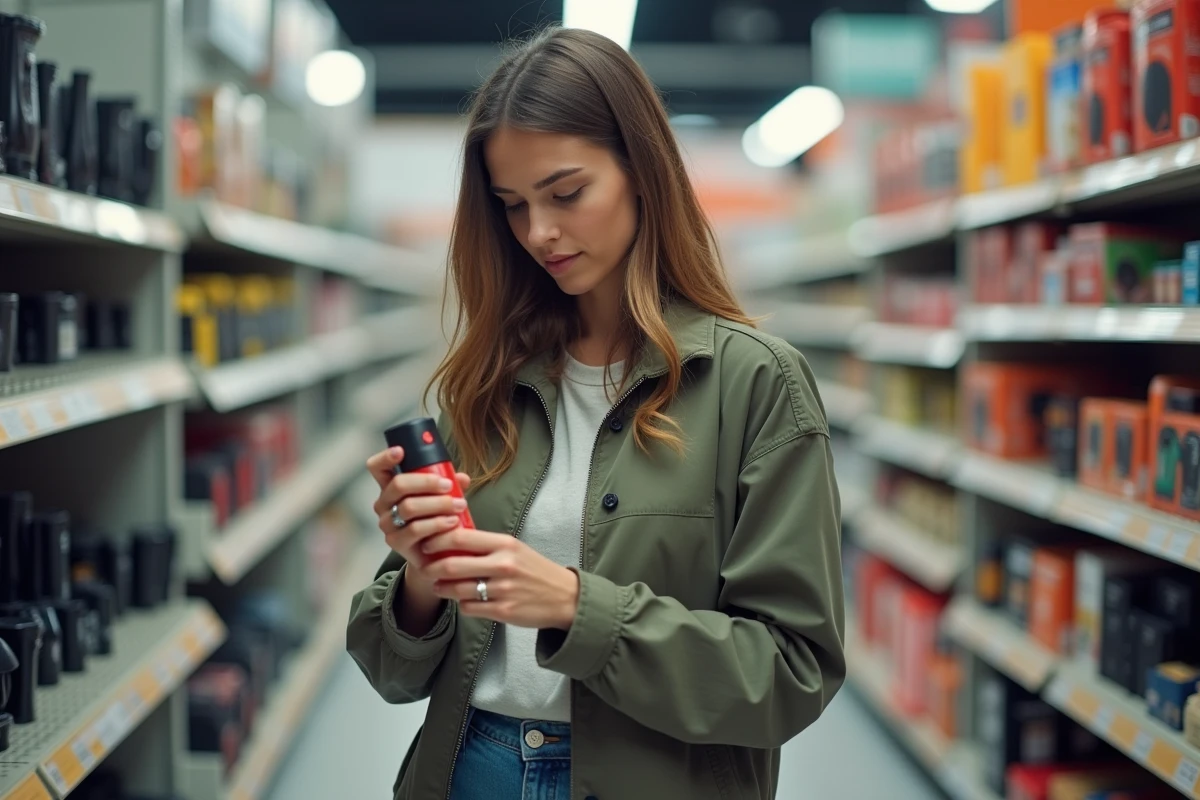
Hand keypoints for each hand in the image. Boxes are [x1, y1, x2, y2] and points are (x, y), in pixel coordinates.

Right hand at [366, 446, 471, 586]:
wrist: (435, 554)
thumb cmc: (436, 519)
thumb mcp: (442, 497)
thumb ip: (450, 485)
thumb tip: (462, 477)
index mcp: (391, 487)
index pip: (378, 467)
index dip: (386, 457)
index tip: (401, 451)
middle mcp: (384, 503)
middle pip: (398, 485)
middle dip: (426, 482)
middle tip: (448, 485)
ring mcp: (387, 523)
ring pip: (409, 507)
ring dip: (437, 504)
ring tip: (459, 505)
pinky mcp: (396, 542)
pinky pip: (416, 529)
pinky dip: (437, 524)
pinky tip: (452, 522)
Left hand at [419, 527, 580, 630]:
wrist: (565, 597)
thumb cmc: (535, 570)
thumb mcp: (514, 549)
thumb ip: (486, 545)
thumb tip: (451, 540)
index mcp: (505, 544)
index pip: (460, 537)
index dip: (437, 540)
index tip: (427, 544)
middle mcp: (503, 565)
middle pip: (452, 564)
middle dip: (432, 567)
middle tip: (425, 568)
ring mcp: (503, 590)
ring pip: (457, 589)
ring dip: (442, 588)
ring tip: (438, 586)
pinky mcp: (503, 611)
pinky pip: (469, 608)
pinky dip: (461, 604)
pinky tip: (464, 600)